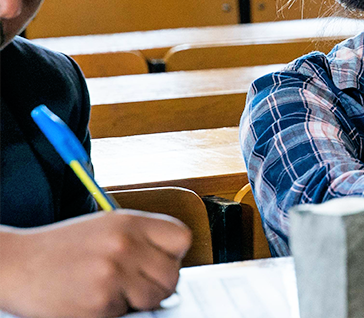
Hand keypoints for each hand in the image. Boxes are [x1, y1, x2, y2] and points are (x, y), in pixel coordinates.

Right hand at [0, 210, 191, 317]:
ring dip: (138, 300)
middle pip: (172, 274)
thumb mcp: (105, 227)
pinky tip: (92, 298)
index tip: (160, 261)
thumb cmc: (60, 248)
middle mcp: (124, 244)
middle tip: (134, 283)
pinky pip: (126, 314)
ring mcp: (112, 273)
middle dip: (158, 283)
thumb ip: (141, 239)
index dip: (174, 254)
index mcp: (129, 221)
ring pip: (155, 298)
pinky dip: (112, 312)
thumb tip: (172, 262)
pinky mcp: (100, 302)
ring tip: (112, 290)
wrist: (14, 265)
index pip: (182, 238)